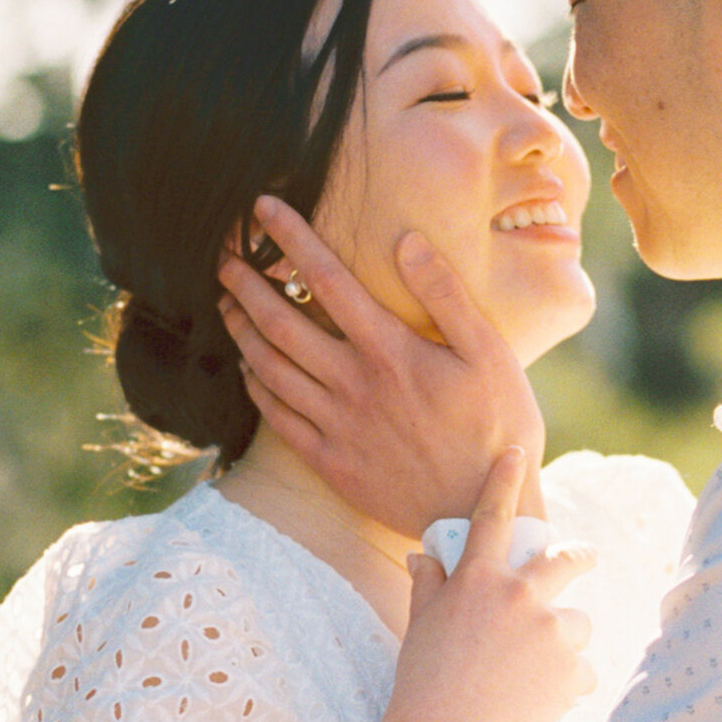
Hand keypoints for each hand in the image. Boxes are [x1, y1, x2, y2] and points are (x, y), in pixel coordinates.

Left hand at [218, 195, 544, 537]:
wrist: (482, 514)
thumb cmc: (498, 428)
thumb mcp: (490, 355)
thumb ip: (447, 295)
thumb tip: (408, 240)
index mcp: (391, 351)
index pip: (328, 279)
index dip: (291, 237)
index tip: (262, 207)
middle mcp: (353, 384)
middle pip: (280, 322)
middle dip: (246, 282)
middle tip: (223, 256)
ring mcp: (337, 426)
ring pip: (269, 368)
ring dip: (241, 329)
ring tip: (225, 303)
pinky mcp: (330, 462)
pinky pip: (277, 417)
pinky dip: (255, 386)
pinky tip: (247, 368)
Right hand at [362, 448, 593, 721]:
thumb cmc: (424, 684)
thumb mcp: (419, 628)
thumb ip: (428, 586)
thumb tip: (423, 556)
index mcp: (478, 581)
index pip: (491, 517)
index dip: (503, 480)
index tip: (515, 452)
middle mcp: (518, 595)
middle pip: (563, 561)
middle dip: (579, 557)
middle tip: (586, 558)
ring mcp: (549, 629)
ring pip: (577, 623)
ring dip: (564, 642)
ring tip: (536, 676)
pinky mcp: (572, 667)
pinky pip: (583, 671)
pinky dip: (569, 686)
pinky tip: (542, 704)